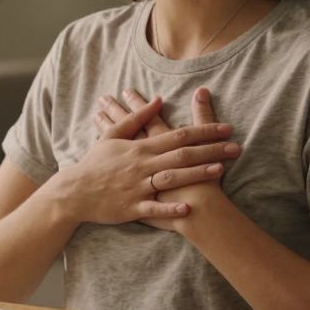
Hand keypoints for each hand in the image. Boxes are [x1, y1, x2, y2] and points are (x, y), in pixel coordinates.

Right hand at [55, 94, 236, 226]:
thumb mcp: (112, 136)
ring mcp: (137, 187)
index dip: (203, 131)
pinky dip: (170, 209)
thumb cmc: (95, 163)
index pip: (177, 135)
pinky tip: (188, 209)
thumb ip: (136, 118)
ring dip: (196, 175)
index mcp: (140, 148)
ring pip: (171, 179)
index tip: (226, 128)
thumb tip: (157, 100)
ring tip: (219, 171)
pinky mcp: (132, 207)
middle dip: (210, 150)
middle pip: (181, 155)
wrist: (74, 192)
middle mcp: (142, 165)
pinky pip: (153, 209)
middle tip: (235, 147)